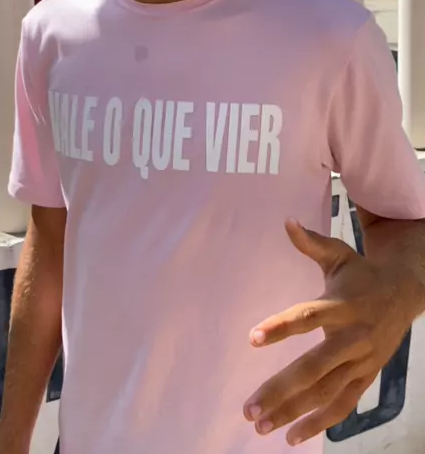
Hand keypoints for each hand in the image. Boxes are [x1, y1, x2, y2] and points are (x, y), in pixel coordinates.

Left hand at [243, 218, 414, 446]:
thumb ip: (312, 244)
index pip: (307, 317)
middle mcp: (352, 337)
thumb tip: (286, 221)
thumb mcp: (339, 255)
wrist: (405, 295)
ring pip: (326, 393)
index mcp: (341, 305)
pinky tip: (292, 437)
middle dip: (280, 389)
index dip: (280, 327)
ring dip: (293, 412)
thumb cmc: (362, 274)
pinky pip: (342, 406)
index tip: (252, 338)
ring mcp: (360, 362)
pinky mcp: (365, 377)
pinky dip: (319, 423)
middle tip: (249, 408)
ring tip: (261, 426)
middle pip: (314, 368)